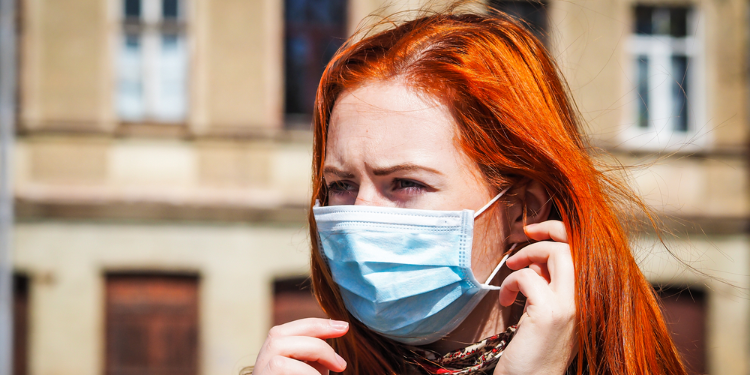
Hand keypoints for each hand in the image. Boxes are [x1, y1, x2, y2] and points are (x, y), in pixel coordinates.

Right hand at [252, 318, 348, 374]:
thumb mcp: (311, 367)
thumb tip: (336, 328)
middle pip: (286, 332)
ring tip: (334, 371)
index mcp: (278, 347)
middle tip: (341, 361)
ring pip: (283, 345)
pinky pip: (283, 366)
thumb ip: (316, 351)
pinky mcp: (262, 374)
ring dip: (315, 353)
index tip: (344, 326)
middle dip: (319, 336)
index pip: (297, 327)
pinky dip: (307, 372)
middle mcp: (265, 353)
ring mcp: (260, 366)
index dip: (321, 323)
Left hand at [493, 221, 577, 374]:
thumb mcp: (549, 311)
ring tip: (510, 272)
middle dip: (543, 234)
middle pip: (572, 245)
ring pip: (556, 253)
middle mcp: (587, 299)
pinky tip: (505, 300)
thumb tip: (538, 258)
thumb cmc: (536, 350)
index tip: (534, 231)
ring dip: (525, 256)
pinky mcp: (550, 313)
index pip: (584, 249)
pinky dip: (510, 283)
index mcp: (588, 297)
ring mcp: (571, 306)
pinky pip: (527, 277)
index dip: (559, 231)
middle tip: (520, 245)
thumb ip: (551, 285)